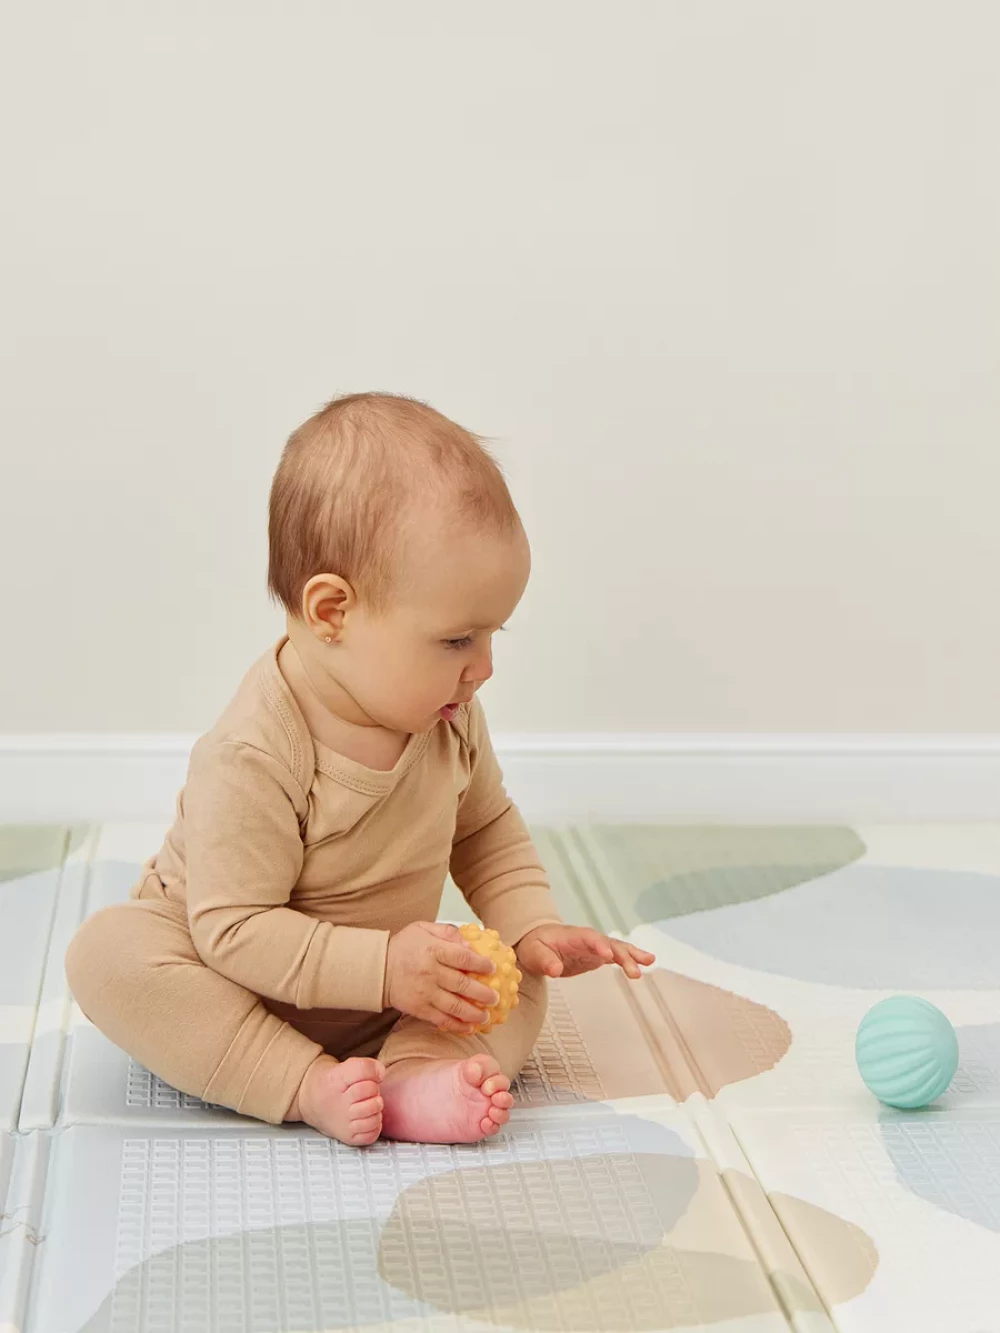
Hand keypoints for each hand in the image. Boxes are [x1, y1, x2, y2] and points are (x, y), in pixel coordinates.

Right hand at [385, 921, 500, 1033]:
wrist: (377, 969)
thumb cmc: (403, 947)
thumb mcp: (423, 928)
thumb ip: (447, 932)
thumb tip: (469, 943)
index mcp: (433, 950)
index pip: (463, 958)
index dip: (481, 964)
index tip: (493, 968)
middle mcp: (430, 973)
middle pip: (463, 985)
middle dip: (483, 993)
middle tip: (496, 997)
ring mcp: (425, 993)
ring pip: (455, 1006)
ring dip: (474, 1013)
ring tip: (486, 1016)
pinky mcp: (419, 1009)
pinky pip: (441, 1020)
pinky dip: (457, 1025)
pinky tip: (469, 1027)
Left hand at [514, 924, 654, 979]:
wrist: (538, 944)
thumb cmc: (535, 946)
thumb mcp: (534, 953)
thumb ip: (545, 961)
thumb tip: (554, 970)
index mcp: (573, 936)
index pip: (589, 938)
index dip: (599, 945)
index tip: (608, 955)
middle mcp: (589, 939)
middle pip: (609, 944)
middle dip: (622, 955)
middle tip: (634, 971)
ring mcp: (596, 946)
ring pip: (618, 949)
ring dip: (633, 956)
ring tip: (650, 962)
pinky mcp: (599, 956)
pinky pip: (618, 956)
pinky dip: (631, 960)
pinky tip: (645, 966)